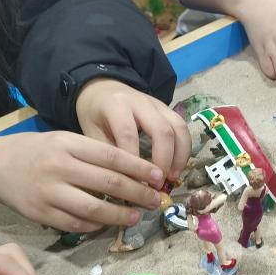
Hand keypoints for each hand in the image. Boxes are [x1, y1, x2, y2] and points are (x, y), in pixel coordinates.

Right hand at [0, 132, 164, 233]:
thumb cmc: (36, 151)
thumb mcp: (64, 140)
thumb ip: (93, 153)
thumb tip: (135, 172)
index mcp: (68, 144)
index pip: (113, 156)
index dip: (140, 168)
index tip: (158, 177)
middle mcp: (59, 167)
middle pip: (108, 183)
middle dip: (138, 194)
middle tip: (155, 200)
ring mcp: (49, 192)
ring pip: (94, 208)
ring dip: (120, 215)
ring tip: (135, 216)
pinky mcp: (40, 214)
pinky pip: (76, 224)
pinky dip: (96, 226)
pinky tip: (108, 223)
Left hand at [75, 78, 191, 181]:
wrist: (102, 89)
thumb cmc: (95, 115)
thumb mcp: (91, 132)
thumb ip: (107, 154)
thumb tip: (125, 185)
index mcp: (116, 105)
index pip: (129, 135)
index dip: (134, 162)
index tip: (136, 185)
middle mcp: (141, 102)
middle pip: (161, 130)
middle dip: (163, 160)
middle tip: (158, 184)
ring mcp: (158, 104)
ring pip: (178, 128)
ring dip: (179, 156)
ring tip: (172, 178)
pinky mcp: (168, 110)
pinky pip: (183, 129)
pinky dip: (184, 150)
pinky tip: (177, 167)